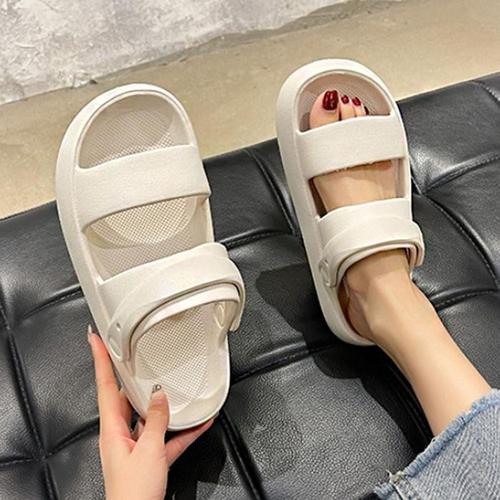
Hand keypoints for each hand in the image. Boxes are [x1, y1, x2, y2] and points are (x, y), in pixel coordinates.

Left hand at [88, 329, 212, 499]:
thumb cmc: (133, 493)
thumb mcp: (149, 451)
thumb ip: (156, 420)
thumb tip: (159, 396)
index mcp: (112, 429)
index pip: (105, 385)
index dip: (100, 360)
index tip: (94, 339)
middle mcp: (119, 435)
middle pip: (126, 397)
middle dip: (134, 377)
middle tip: (139, 356)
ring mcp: (134, 446)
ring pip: (148, 415)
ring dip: (164, 405)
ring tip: (178, 389)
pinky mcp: (149, 458)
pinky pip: (166, 436)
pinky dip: (182, 429)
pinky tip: (199, 422)